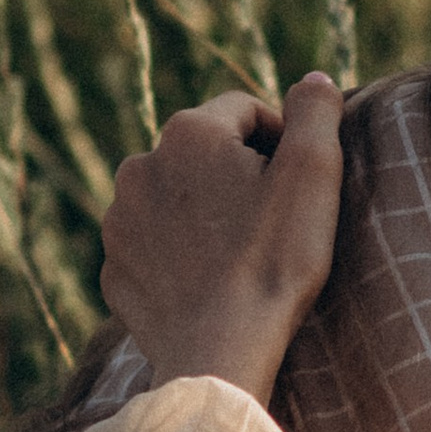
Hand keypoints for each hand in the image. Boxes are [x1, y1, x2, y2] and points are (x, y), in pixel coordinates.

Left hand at [100, 73, 346, 404]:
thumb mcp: (313, 177)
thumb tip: (314, 79)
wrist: (219, 351)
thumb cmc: (273, 263)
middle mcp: (140, 164)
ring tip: (240, 255)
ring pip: (172, 198)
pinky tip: (210, 283)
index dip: (281, 142)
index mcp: (190, 133)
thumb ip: (316, 114)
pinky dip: (177, 255)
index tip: (300, 187)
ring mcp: (118, 219)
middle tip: (274, 225)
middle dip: (236, 176)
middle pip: (204, 153)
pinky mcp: (114, 268)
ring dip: (203, 213)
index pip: (246, 111)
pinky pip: (151, 247)